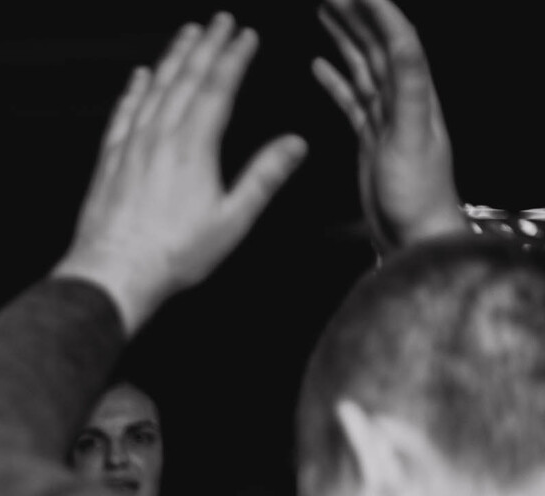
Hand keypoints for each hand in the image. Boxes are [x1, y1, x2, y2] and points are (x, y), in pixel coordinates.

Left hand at [56, 14, 307, 334]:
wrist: (112, 273)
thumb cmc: (171, 254)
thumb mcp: (231, 220)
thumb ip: (263, 177)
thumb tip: (294, 144)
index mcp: (193, 146)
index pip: (217, 88)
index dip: (233, 58)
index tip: (246, 35)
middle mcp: (159, 137)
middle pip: (185, 79)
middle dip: (206, 46)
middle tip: (219, 20)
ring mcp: (130, 147)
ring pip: (153, 90)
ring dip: (172, 59)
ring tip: (186, 35)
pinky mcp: (109, 162)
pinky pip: (122, 115)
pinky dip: (132, 91)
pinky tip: (137, 77)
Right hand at [312, 0, 465, 251]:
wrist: (415, 234)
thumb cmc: (416, 192)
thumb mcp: (412, 136)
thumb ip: (408, 89)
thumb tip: (402, 41)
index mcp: (413, 94)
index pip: (398, 42)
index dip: (378, 13)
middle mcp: (401, 100)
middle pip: (378, 47)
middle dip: (358, 17)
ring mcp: (384, 118)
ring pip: (363, 67)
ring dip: (346, 38)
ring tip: (326, 13)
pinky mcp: (369, 137)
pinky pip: (351, 98)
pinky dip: (335, 78)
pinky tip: (319, 65)